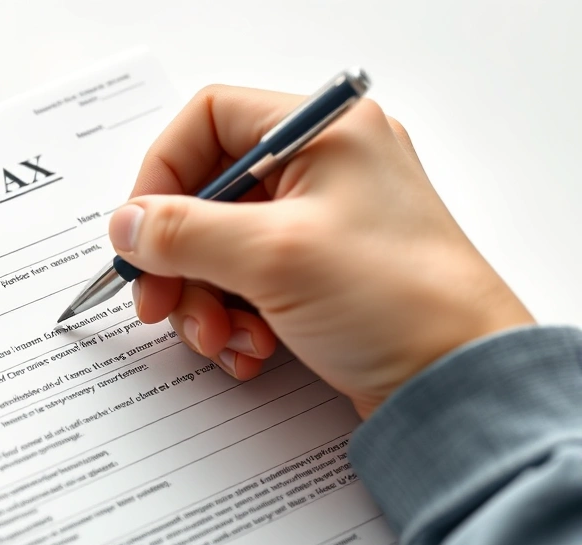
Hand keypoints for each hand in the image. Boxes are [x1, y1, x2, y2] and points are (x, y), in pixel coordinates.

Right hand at [111, 85, 534, 417]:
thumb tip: (126, 225)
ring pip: (222, 245)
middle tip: (159, 302)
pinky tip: (251, 350)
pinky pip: (248, 281)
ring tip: (220, 339)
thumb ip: (184, 233)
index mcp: (324, 133)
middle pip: (209, 193)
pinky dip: (235, 318)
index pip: (210, 119)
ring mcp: (322, 223)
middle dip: (179, 257)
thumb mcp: (273, 256)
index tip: (141, 230)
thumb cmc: (399, 302)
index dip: (163, 173)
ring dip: (204, 298)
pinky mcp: (321, 273)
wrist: (460, 385)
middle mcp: (323, 168)